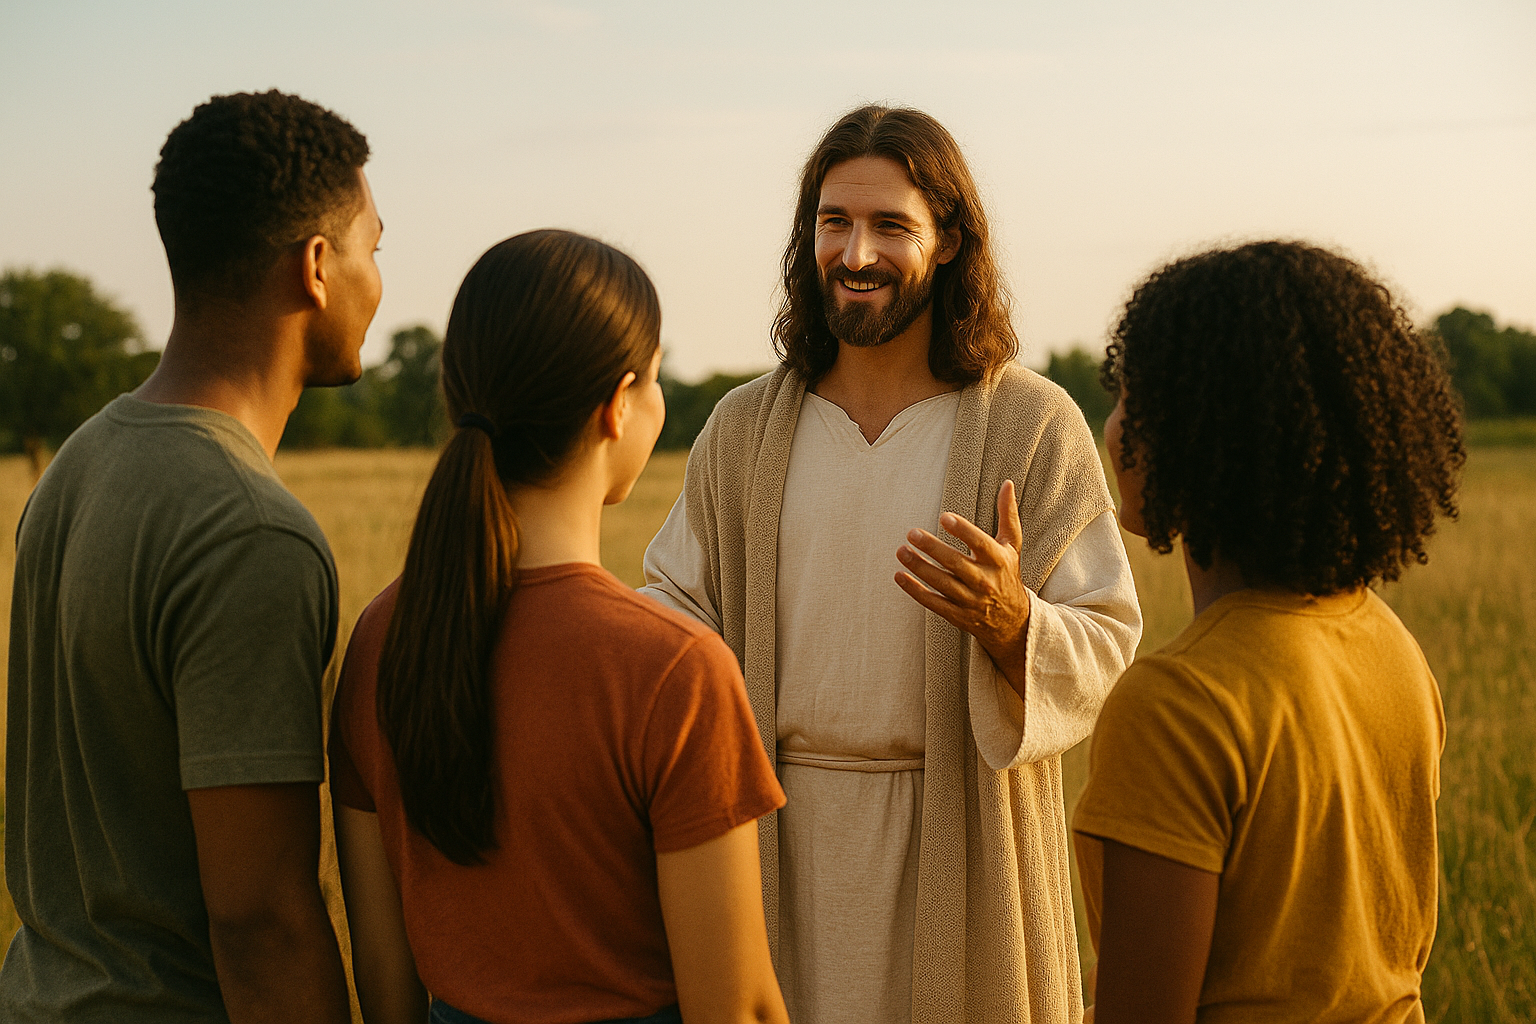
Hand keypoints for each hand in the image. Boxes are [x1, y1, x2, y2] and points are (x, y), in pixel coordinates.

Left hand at [894, 480, 1030, 689]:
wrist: (1014, 621)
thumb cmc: (1008, 574)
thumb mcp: (1012, 545)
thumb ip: (1007, 514)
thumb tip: (1007, 483)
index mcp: (999, 560)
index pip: (980, 543)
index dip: (963, 530)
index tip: (943, 517)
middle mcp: (985, 581)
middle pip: (956, 563)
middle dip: (933, 548)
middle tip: (911, 533)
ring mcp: (971, 601)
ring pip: (942, 583)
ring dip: (919, 567)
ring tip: (901, 551)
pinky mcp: (958, 615)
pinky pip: (934, 603)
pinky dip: (915, 591)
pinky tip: (899, 576)